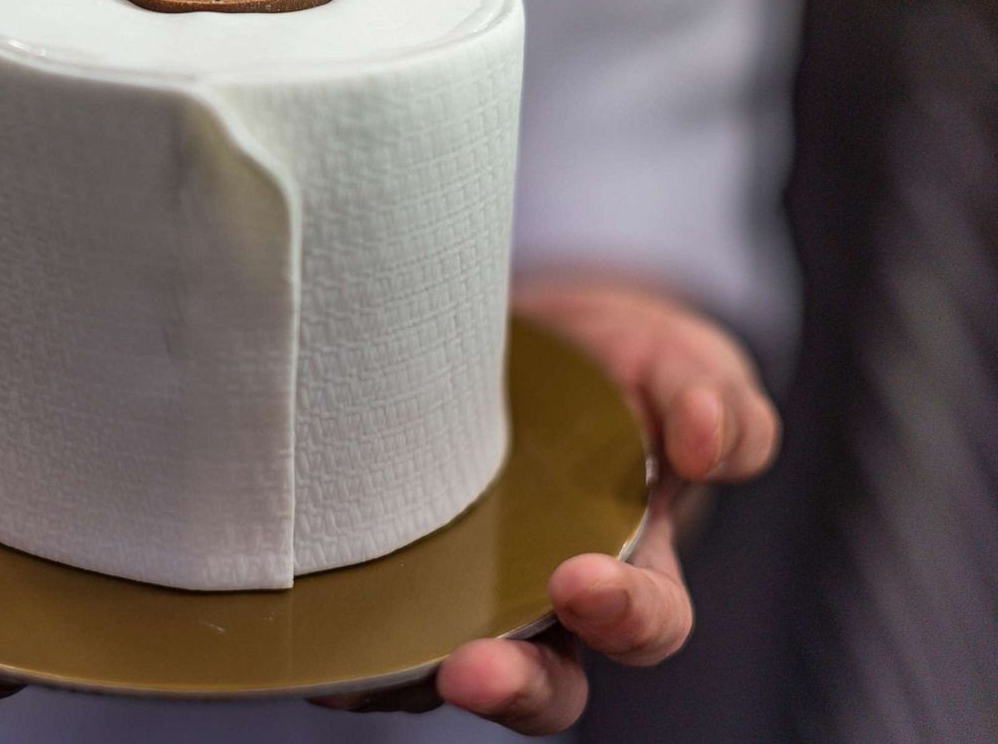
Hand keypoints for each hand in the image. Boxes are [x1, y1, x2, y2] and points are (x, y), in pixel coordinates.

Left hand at [313, 277, 779, 733]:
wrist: (538, 341)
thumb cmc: (622, 368)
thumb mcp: (680, 368)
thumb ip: (711, 403)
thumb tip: (708, 441)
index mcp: (636, 566)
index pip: (648, 621)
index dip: (623, 616)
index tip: (579, 580)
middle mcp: (550, 603)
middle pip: (548, 683)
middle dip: (513, 686)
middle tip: (470, 670)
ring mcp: (473, 597)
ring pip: (448, 672)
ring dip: (412, 680)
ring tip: (362, 675)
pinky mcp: (404, 578)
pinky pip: (377, 637)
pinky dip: (348, 652)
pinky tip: (315, 645)